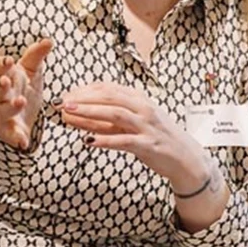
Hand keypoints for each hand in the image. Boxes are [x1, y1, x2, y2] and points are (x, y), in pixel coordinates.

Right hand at [0, 39, 53, 149]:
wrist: (22, 118)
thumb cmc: (23, 89)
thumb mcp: (31, 71)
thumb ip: (36, 55)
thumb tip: (48, 39)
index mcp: (6, 77)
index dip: (0, 64)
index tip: (9, 60)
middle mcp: (2, 95)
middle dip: (0, 84)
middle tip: (6, 80)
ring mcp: (4, 113)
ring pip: (3, 109)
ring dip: (10, 106)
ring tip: (20, 102)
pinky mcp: (10, 131)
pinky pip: (11, 135)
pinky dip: (17, 138)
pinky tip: (23, 143)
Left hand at [56, 81, 208, 187]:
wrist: (186, 158)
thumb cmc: (155, 138)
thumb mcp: (132, 124)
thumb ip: (107, 120)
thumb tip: (76, 116)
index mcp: (139, 99)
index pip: (108, 88)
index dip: (85, 90)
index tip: (66, 94)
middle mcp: (143, 109)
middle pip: (109, 97)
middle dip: (83, 98)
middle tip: (61, 101)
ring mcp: (147, 126)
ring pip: (115, 114)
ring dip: (90, 112)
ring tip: (69, 113)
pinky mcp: (149, 145)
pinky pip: (124, 141)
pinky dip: (105, 140)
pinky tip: (88, 142)